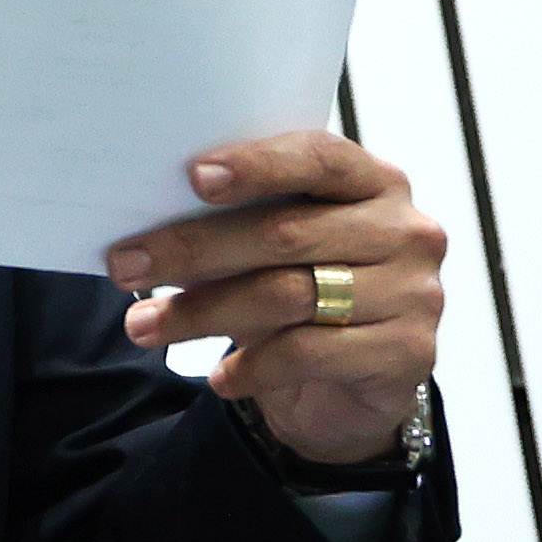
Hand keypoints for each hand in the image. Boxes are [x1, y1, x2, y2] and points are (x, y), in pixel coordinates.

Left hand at [107, 124, 445, 468]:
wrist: (355, 384)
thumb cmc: (304, 292)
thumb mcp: (273, 251)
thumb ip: (237, 226)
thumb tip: (146, 226)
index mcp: (375, 182)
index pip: (319, 157)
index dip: (257, 164)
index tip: (194, 177)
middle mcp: (406, 230)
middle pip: (286, 233)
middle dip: (194, 249)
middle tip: (125, 265)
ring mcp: (416, 292)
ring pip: (288, 295)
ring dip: (203, 312)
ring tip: (144, 325)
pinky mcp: (410, 352)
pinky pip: (311, 353)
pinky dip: (253, 366)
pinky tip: (218, 378)